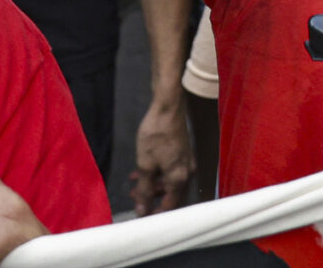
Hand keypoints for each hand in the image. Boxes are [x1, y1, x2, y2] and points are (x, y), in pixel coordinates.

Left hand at [129, 95, 194, 214]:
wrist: (167, 106)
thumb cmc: (156, 134)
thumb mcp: (145, 164)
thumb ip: (144, 189)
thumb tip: (142, 209)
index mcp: (179, 178)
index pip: (170, 205)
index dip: (155, 213)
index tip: (141, 215)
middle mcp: (187, 172)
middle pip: (171, 194)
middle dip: (152, 198)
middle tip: (135, 198)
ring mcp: (186, 162)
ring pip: (169, 181)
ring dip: (152, 185)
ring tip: (135, 184)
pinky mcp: (182, 152)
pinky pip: (170, 170)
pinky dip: (157, 173)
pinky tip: (142, 170)